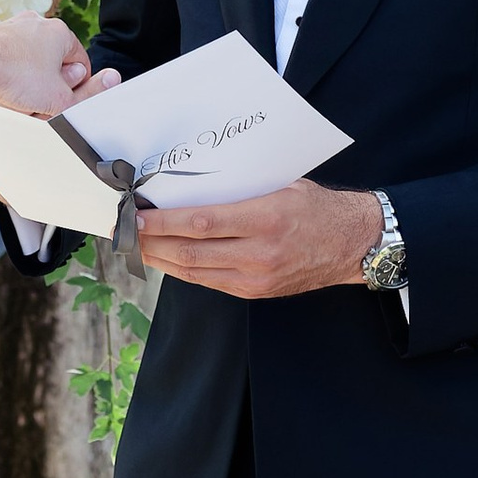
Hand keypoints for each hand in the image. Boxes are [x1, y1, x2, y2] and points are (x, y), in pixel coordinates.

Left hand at [0, 16, 95, 119]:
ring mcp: (15, 28)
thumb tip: (110, 83)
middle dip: (53, 83)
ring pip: (33, 61)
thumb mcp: (59, 97)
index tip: (68, 100)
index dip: (78, 86)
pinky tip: (6, 90)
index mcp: (61, 32)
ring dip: (32, 81)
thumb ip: (86, 95)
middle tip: (45, 101)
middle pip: (56, 61)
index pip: (81, 62)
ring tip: (23, 97)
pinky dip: (12, 75)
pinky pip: (12, 60)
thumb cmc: (15, 75)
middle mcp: (38, 24)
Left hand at [138, 183, 380, 299]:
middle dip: (149, 242)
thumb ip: (238, 189)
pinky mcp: (256, 292)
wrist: (354, 244)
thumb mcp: (280, 185)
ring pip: (193, 271)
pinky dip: (183, 269)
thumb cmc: (317, 206)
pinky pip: (209, 281)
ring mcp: (256, 278)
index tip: (134, 214)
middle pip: (188, 252)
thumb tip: (190, 186)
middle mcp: (259, 253)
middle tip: (123, 231)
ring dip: (159, 258)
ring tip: (136, 245)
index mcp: (265, 218)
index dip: (161, 222)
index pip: (199, 223)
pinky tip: (166, 258)